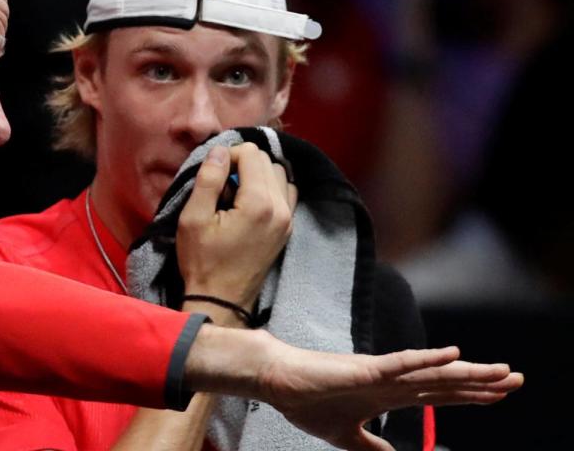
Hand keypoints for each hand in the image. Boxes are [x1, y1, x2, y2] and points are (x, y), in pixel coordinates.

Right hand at [177, 144, 296, 307]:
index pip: (251, 155)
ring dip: (258, 174)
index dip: (228, 156)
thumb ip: (208, 179)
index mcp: (258, 204)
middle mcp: (280, 208)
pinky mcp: (288, 228)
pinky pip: (287, 192)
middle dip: (243, 163)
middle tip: (221, 183)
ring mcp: (288, 219)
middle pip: (268, 161)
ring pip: (280, 174)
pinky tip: (250, 201)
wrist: (221, 300)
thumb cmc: (202, 260)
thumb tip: (220, 150)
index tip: (213, 173)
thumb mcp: (193, 218)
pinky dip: (270, 188)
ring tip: (235, 192)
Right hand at [252, 332, 522, 450]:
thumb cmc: (307, 402)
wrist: (279, 382)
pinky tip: (452, 354)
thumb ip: (373, 447)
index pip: (438, 394)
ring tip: (499, 371)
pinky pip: (402, 363)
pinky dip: (428, 359)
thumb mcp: (347, 436)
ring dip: (467, 372)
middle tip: (517, 379)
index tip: (499, 395)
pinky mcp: (366, 368)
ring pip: (433, 373)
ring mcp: (381, 373)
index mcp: (388, 395)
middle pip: (445, 382)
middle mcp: (392, 381)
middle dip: (482, 383)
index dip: (470, 396)